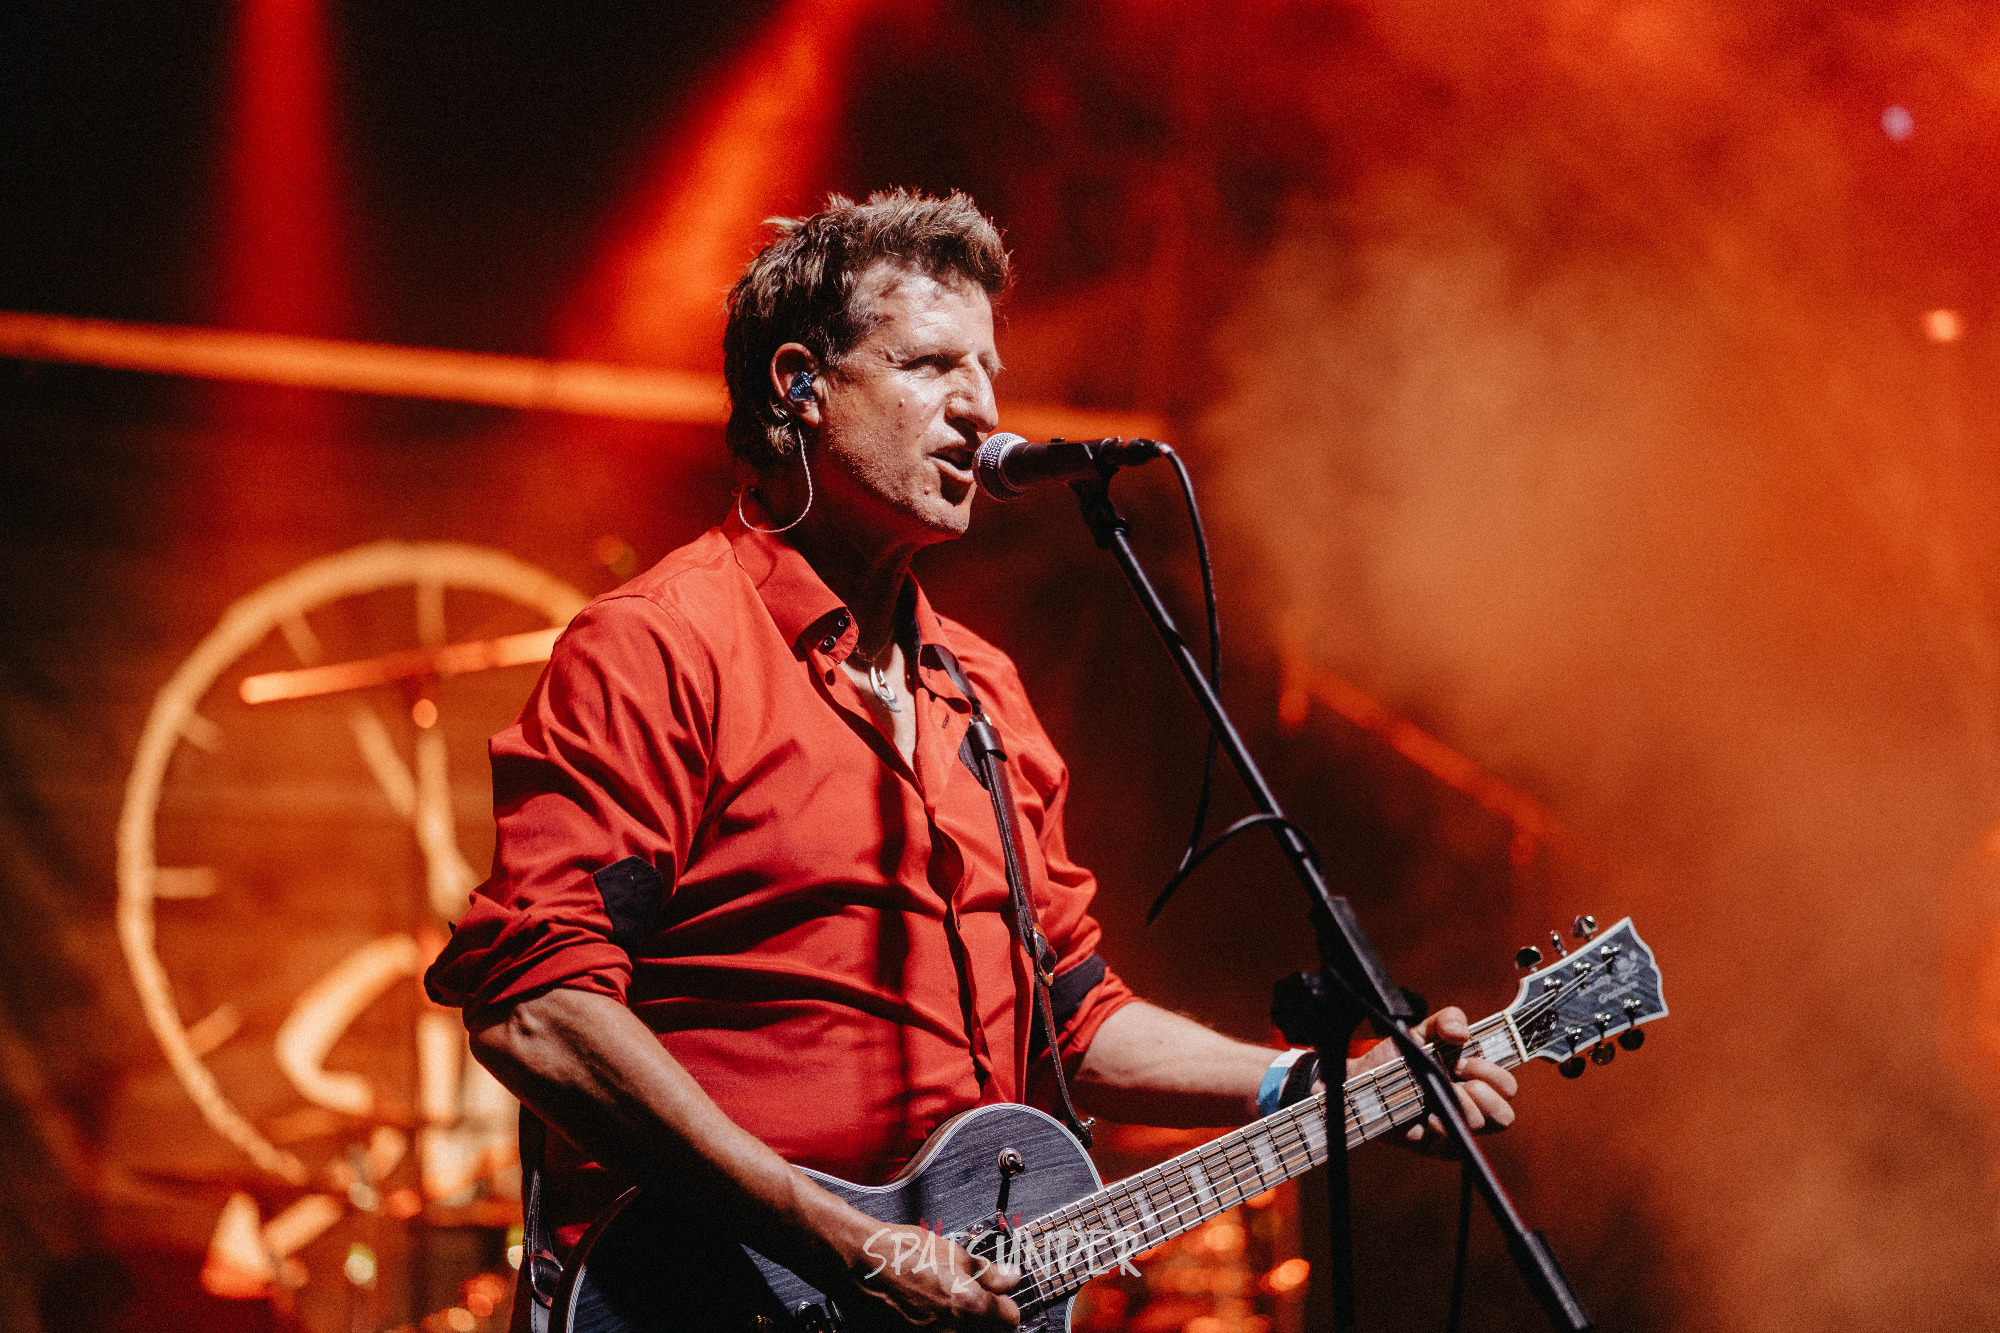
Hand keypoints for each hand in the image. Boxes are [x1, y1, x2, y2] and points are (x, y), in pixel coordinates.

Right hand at [829, 1217, 1021, 1329]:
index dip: (1003, 1305)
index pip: (1010, 1319)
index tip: (994, 1299)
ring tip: (938, 1310)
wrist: (854, 1264)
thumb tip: (1009, 1278)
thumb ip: (986, 1272)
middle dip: (983, 1321)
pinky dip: (932, 1331)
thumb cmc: (896, 1253)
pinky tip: (921, 1318)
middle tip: (966, 1304)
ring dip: (958, 1328)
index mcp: (970, 1307)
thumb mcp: (950, 1253)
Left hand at [1347, 1006, 1517, 1156]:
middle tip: (1453, 1079)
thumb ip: (1446, 1020)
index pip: (1506, 1086)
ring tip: (1437, 1094)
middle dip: (1482, 1093)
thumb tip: (1462, 1032)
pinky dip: (1446, 1127)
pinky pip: (1458, 1145)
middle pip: (1505, 1115)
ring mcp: (1458, 1128)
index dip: (1492, 1073)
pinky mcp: (1441, 1147)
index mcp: (1476, 1080)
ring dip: (1463, 1107)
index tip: (1462, 1062)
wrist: (1364, 1082)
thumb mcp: (1423, 1031)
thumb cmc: (1399, 1058)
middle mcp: (1472, 1106)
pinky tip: (1428, 1116)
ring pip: (1485, 1127)